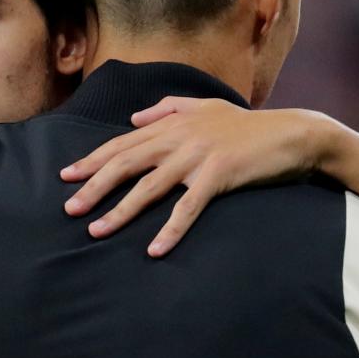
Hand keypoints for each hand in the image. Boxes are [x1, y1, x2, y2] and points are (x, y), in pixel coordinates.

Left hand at [59, 97, 332, 255]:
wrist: (292, 133)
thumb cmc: (248, 125)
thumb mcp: (206, 107)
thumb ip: (168, 108)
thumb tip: (135, 118)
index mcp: (172, 122)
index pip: (123, 143)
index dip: (92, 160)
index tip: (66, 176)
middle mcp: (179, 137)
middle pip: (126, 164)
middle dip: (94, 186)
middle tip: (69, 209)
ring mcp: (197, 156)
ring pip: (148, 187)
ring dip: (120, 211)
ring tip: (96, 231)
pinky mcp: (218, 175)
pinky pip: (187, 208)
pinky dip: (169, 230)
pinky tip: (154, 250)